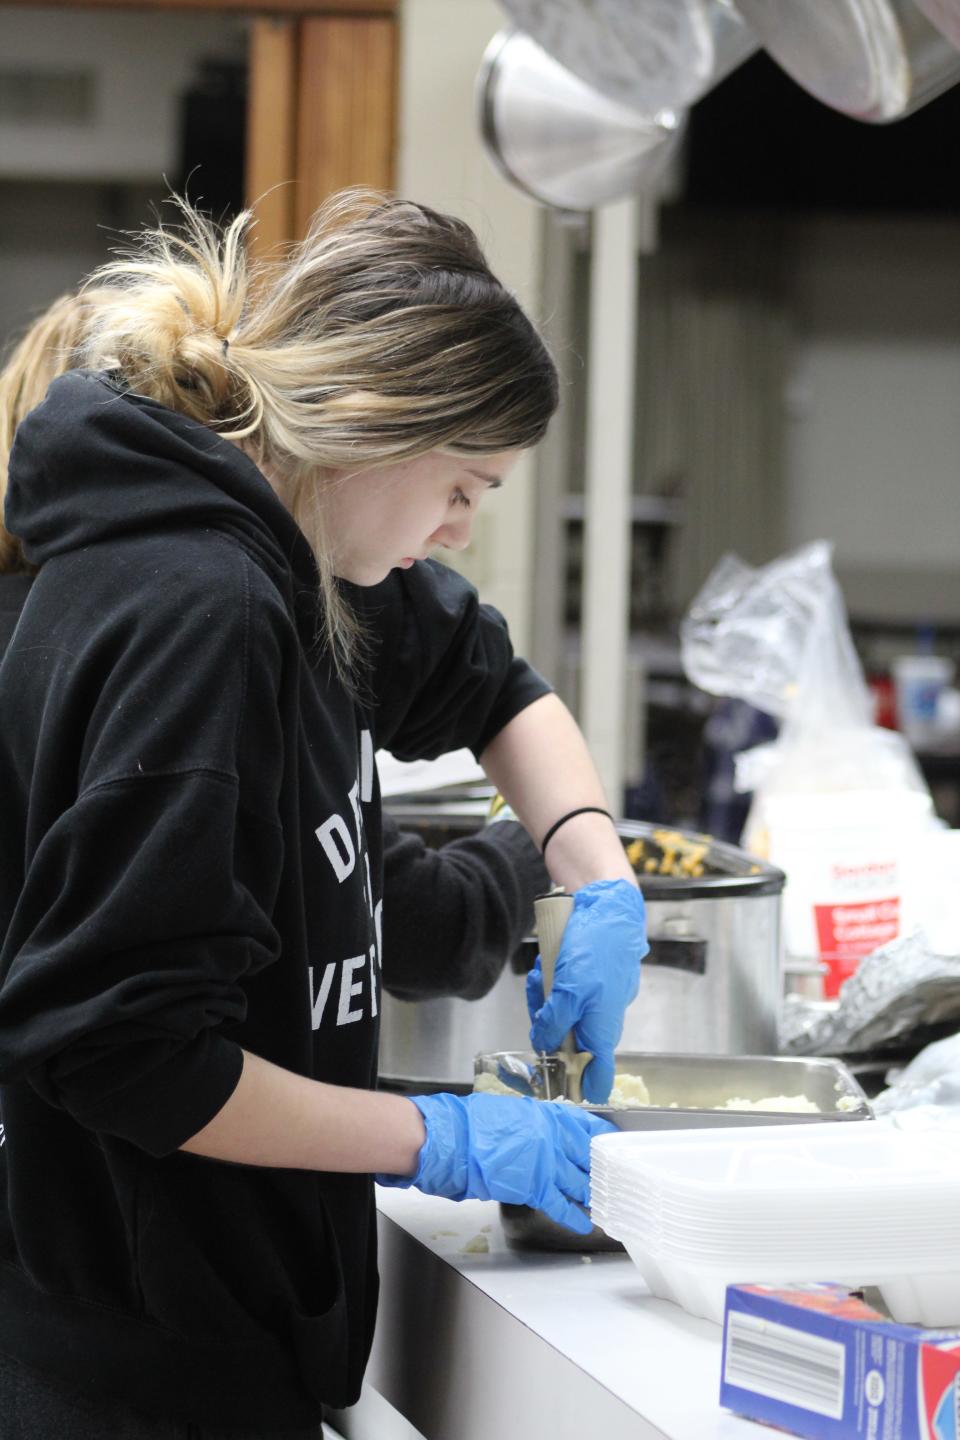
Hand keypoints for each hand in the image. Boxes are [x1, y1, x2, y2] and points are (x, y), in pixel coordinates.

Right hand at [376, 1091, 613, 1233]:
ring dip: (591, 1192)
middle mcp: (553, 1137)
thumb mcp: (512, 1111)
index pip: (586, 1126)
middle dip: (599, 1170)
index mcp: (547, 1115)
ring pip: (579, 1180)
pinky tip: (585, 1224)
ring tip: (604, 1202)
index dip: (602, 1137)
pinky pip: (561, 1204)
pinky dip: (574, 1216)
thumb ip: (533, 1123)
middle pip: (587, 1156)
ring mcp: (547, 1162)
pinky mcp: (535, 1186)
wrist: (455, 1140)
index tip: (613, 1145)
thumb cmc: (474, 1122)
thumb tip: (542, 1134)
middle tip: (612, 1179)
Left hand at [527, 880, 646, 1104]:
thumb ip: (556, 1021)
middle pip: (567, 1040)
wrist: (607, 902)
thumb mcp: (569, 989)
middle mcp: (600, 1015)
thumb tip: (545, 1044)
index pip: (599, 1074)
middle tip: (539, 1006)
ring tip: (540, 977)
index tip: (559, 1090)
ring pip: (558, 1012)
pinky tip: (544, 964)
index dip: (580, 1085)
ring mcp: (592, 995)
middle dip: (546, 1023)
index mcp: (604, 1027)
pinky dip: (548, 978)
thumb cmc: (597, 947)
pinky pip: (559, 988)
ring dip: (543, 996)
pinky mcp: (582, 976)